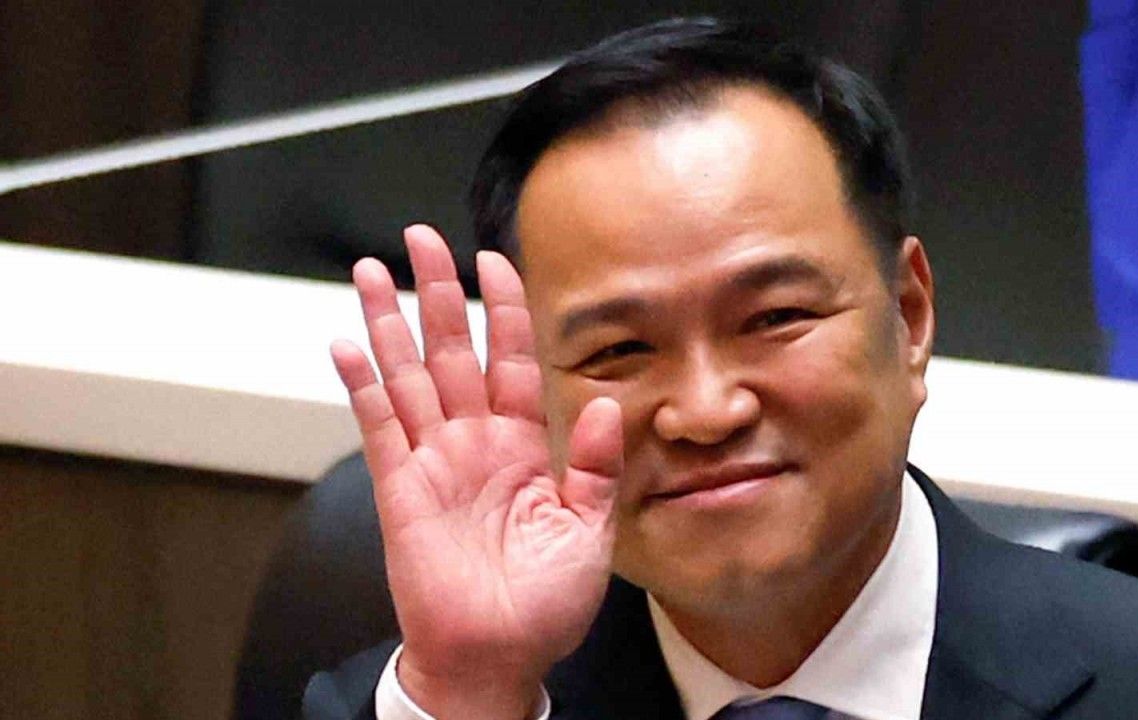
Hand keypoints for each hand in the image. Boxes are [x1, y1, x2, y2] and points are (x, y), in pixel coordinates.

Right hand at [330, 225, 621, 718]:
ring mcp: (433, 461)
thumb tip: (611, 405)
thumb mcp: (590, 531)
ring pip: (408, 374)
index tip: (494, 259)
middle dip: (439, 292)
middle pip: (454, 351)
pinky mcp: (398, 488)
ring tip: (373, 269)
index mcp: (524, 449)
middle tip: (423, 239)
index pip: (513, 361)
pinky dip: (359, 385)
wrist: (496, 658)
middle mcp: (475, 444)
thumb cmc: (544, 606)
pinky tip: (345, 344)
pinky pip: (376, 425)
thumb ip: (598, 466)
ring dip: (389, 322)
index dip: (505, 310)